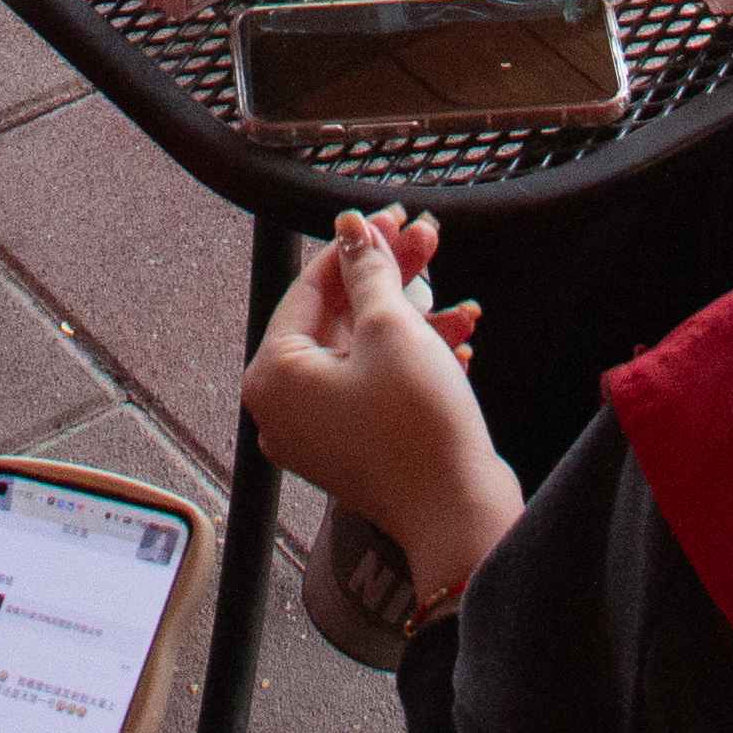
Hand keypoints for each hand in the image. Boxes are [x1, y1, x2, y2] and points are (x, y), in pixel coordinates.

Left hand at [239, 211, 515, 608]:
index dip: (356, 248)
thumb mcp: (391, 329)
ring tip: (458, 301)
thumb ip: (367, 270)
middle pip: (338, 319)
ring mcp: (321, 433)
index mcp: (273, 376)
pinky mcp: (358, 448)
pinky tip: (457, 343)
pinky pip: (378, 387)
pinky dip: (414, 362)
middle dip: (391, 280)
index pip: (309, 289)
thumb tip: (352, 230)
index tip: (389, 219)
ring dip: (414, 320)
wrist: (459, 513)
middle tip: (426, 241)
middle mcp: (286, 408)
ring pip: (365, 353)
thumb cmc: (416, 426)